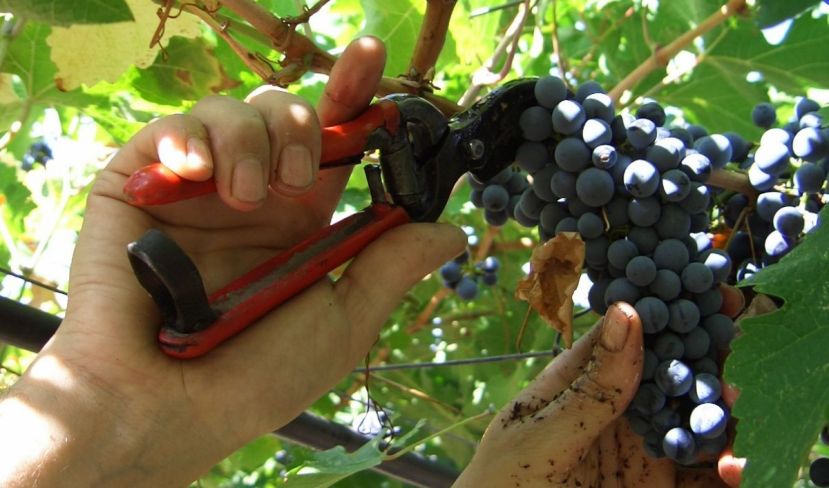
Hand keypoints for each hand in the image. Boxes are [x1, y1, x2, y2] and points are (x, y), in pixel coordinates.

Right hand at [0, 37, 464, 486]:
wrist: (167, 408)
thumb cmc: (257, 375)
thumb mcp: (341, 320)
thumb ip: (391, 266)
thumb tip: (452, 230)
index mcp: (301, 218)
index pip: (333, 139)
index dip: (354, 94)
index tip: (372, 58)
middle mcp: (252, 193)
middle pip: (285, 110)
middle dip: (303, 123)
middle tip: (302, 177)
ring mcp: (197, 186)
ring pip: (231, 108)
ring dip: (251, 138)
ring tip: (245, 197)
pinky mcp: (140, 184)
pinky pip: (168, 129)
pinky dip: (188, 138)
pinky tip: (196, 172)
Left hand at [454, 287, 746, 487]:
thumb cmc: (502, 485)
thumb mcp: (542, 436)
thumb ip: (590, 387)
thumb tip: (625, 311)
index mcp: (576, 381)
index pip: (627, 337)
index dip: (667, 315)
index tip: (712, 299)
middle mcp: (611, 408)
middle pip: (668, 375)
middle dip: (705, 364)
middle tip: (736, 359)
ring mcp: (635, 448)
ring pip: (689, 421)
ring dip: (719, 416)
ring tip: (737, 409)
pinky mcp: (653, 485)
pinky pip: (696, 472)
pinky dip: (722, 467)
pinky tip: (735, 466)